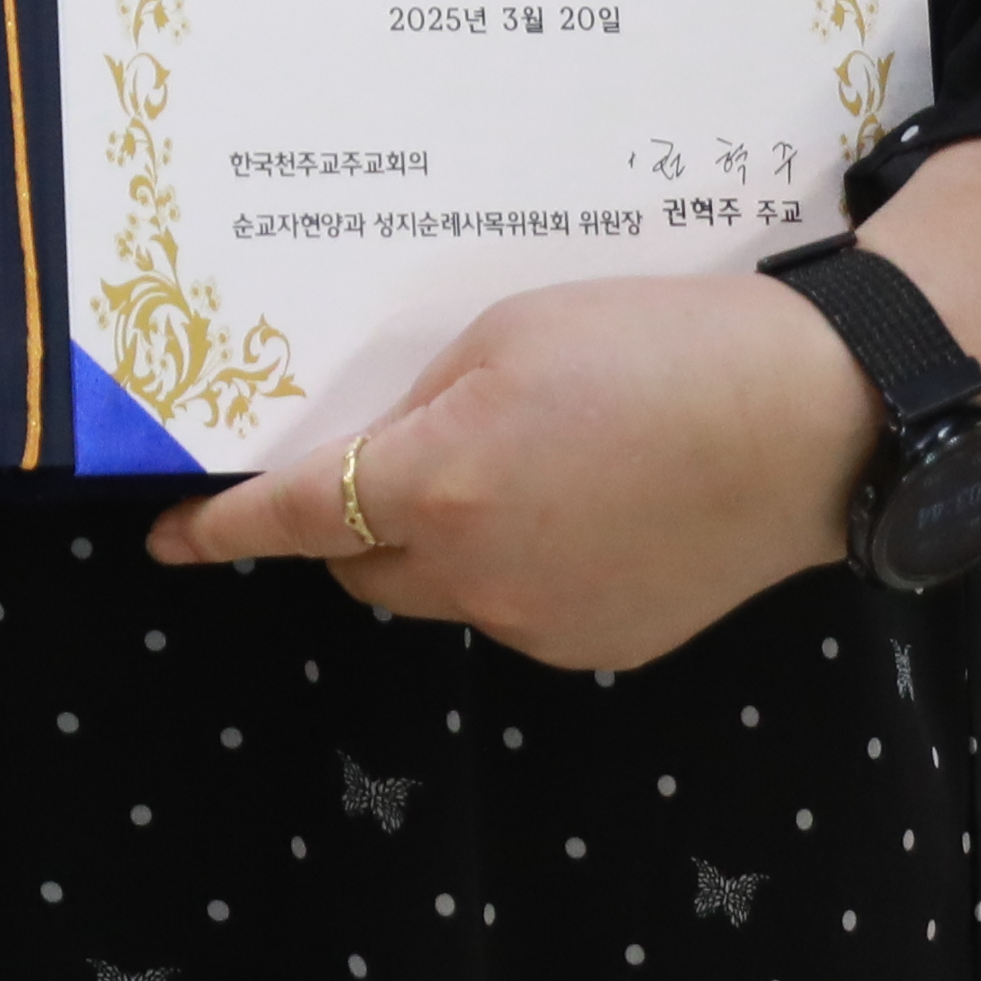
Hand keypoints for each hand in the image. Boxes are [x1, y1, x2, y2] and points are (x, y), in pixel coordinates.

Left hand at [142, 272, 873, 672]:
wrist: (815, 420)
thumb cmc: (657, 344)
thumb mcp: (506, 336)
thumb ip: (420, 404)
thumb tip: (373, 455)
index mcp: (439, 485)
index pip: (292, 520)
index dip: (219, 532)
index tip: (165, 539)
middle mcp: (478, 575)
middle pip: (359, 566)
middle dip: (346, 521)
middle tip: (388, 454)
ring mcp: (544, 622)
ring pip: (440, 591)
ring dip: (438, 542)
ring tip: (519, 463)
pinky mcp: (604, 644)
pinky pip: (517, 606)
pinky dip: (515, 563)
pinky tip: (580, 502)